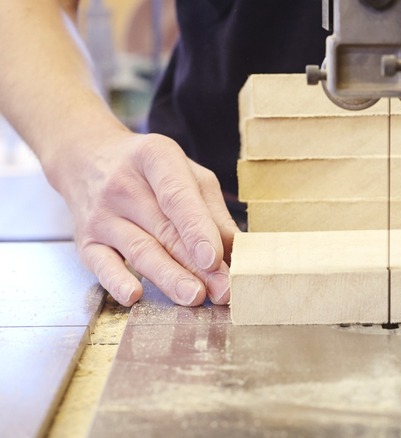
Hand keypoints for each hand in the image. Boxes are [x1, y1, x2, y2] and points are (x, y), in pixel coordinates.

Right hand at [54, 131, 239, 305]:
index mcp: (155, 158)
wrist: (86, 158)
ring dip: (169, 278)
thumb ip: (212, 210)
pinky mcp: (86, 241)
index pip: (177, 197)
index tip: (215, 259)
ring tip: (195, 298)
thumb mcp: (187, 173)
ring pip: (140, 251)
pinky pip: (101, 265)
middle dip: (196, 265)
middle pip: (165, 231)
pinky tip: (134, 296)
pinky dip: (116, 282)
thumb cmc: (150, 171)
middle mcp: (123, 185)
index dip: (197, 229)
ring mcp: (102, 215)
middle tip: (222, 290)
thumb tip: (237, 249)